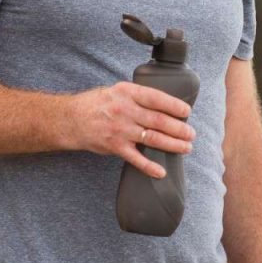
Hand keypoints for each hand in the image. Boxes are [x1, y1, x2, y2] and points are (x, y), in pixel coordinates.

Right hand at [65, 81, 195, 177]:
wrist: (70, 119)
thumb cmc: (97, 104)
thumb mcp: (117, 91)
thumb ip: (138, 97)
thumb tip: (165, 106)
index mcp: (127, 93)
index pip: (156, 98)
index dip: (174, 105)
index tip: (187, 111)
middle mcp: (125, 110)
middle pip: (158, 120)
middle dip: (179, 128)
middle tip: (191, 134)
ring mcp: (120, 129)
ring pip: (152, 138)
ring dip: (172, 145)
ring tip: (186, 148)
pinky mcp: (114, 146)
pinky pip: (136, 158)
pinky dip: (149, 166)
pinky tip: (161, 172)